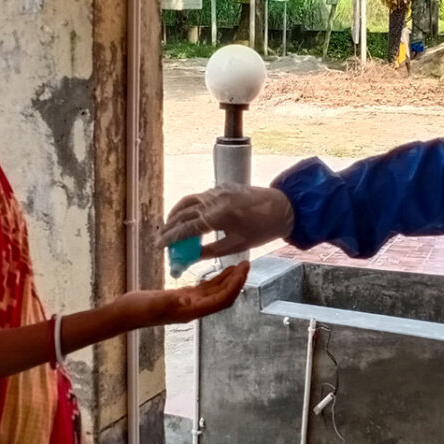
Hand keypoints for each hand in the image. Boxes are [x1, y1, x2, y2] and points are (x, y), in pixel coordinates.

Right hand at [109, 262, 249, 327]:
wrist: (123, 315)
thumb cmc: (136, 309)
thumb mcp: (153, 303)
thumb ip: (170, 301)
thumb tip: (187, 299)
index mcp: (191, 311)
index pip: (221, 299)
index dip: (235, 285)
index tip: (243, 269)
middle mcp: (194, 309)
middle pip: (223, 296)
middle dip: (237, 281)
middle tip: (246, 262)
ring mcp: (189, 304)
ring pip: (216, 293)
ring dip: (229, 280)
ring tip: (239, 265)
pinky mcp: (183, 298)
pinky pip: (205, 290)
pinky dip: (216, 280)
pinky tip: (220, 271)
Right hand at [159, 186, 294, 259]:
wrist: (283, 207)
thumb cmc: (262, 230)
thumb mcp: (236, 245)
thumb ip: (210, 251)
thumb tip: (189, 257)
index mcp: (220, 216)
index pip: (187, 227)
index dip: (171, 237)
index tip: (159, 245)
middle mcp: (215, 200)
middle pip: (183, 212)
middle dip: (169, 227)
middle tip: (160, 239)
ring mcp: (218, 190)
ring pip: (188, 201)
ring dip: (175, 214)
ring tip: (168, 228)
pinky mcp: (222, 187)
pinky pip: (199, 197)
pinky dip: (188, 207)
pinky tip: (186, 218)